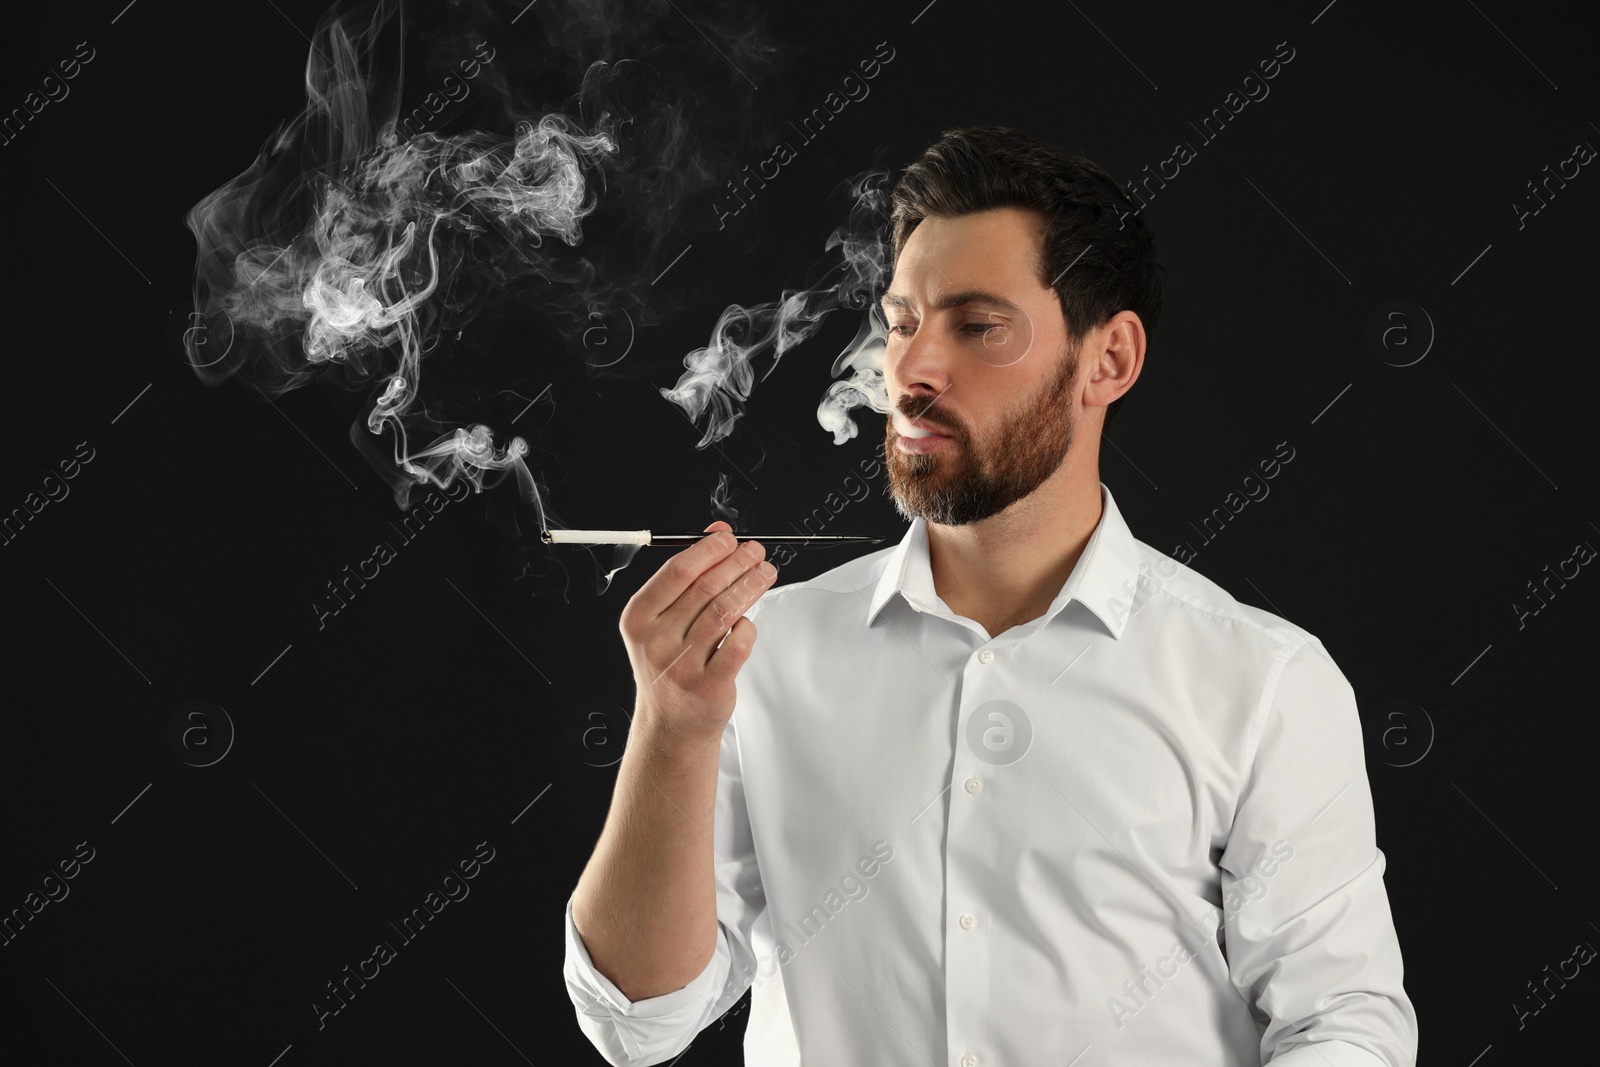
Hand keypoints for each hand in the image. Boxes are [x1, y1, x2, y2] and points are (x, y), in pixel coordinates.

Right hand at [618, 520, 777, 745]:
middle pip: (705, 588)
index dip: (709, 549)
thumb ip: (688, 574)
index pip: (678, 571)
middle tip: (756, 552)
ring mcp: (681, 665)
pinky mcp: (708, 685)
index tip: (731, 539)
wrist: (670, 724)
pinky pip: (738, 643)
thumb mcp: (665, 619)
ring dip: (750, 585)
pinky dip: (748, 625)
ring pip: (725, 611)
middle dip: (737, 563)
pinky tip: (750, 618)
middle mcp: (656, 641)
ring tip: (765, 573)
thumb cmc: (669, 664)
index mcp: (639, 618)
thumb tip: (718, 531)